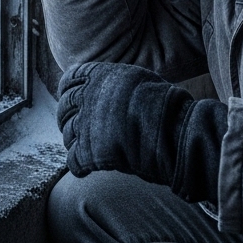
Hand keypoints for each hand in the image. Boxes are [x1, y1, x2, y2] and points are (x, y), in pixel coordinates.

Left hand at [56, 61, 226, 202]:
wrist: (178, 132)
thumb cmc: (165, 106)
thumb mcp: (137, 80)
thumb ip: (111, 82)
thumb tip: (93, 85)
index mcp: (98, 75)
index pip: (68, 82)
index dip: (68, 93)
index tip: (74, 103)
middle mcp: (87, 97)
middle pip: (64, 108)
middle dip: (69, 119)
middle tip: (80, 129)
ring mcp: (86, 124)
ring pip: (67, 135)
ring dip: (76, 142)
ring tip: (91, 148)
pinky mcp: (90, 152)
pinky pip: (73, 160)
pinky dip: (79, 165)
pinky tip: (87, 167)